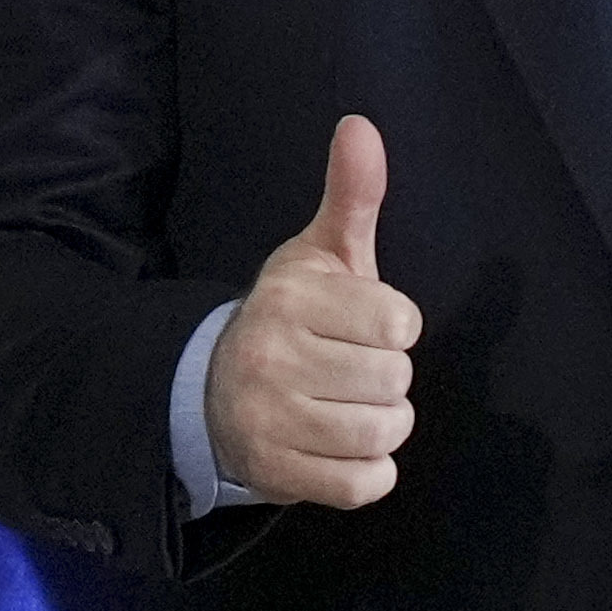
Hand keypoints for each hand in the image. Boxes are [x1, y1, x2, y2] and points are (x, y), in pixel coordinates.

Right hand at [206, 115, 420, 507]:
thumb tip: (361, 126)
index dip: (392, 327)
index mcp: (289, 299)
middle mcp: (272, 358)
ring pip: (386, 432)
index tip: (359, 327)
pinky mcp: (277, 476)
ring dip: (380, 425)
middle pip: (396, 380)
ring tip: (342, 405)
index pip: (400, 323)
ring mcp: (270, 421)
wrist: (211, 393)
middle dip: (385, 377)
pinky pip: (367, 484)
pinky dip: (366, 472)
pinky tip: (335, 446)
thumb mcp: (319, 256)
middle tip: (345, 369)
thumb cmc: (290, 321)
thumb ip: (352, 196)